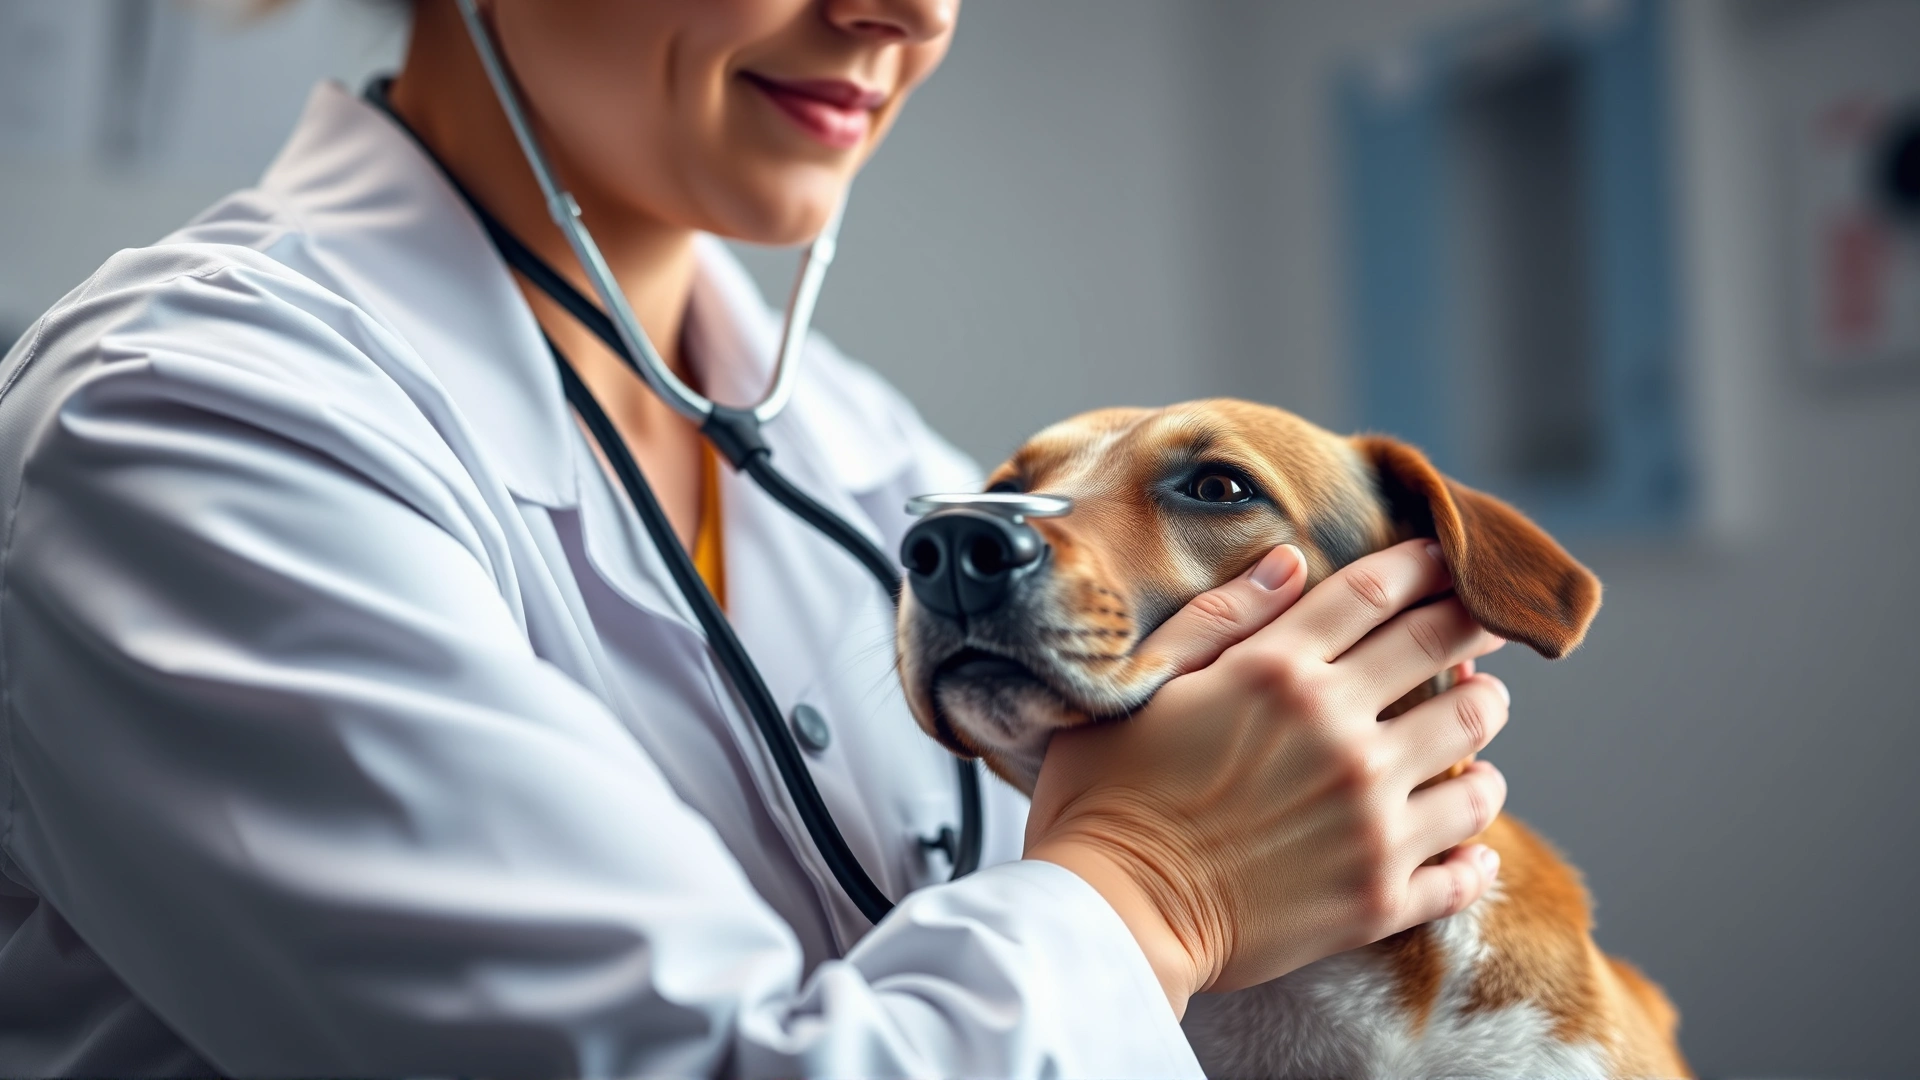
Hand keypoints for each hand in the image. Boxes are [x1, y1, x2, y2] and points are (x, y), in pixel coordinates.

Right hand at [1024, 541, 1509, 1015]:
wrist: (1113, 915)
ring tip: (1474, 729)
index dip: (1421, 567)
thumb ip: (1219, 618)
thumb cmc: (1108, 796)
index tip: (1441, 560)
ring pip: (1478, 757)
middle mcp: (1340, 736)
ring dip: (1482, 733)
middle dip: (1474, 628)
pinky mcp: (1381, 895)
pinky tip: (1467, 846)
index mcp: (1278, 674)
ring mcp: (1370, 818)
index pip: (1376, 593)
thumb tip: (1290, 562)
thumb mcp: (1146, 685)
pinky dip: (1475, 853)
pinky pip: (1467, 868)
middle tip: (1487, 627)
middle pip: (1443, 654)